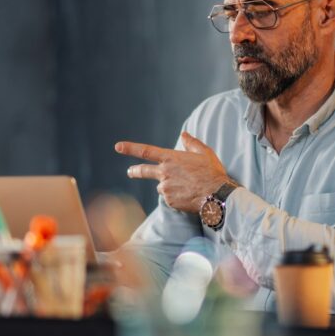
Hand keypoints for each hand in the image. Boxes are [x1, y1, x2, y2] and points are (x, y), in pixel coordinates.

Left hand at [115, 132, 230, 212]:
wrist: (216, 195)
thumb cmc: (212, 172)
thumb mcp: (204, 153)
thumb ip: (192, 143)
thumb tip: (184, 134)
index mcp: (171, 158)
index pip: (146, 151)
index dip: (130, 148)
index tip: (118, 146)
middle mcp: (164, 173)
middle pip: (143, 171)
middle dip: (134, 171)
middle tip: (130, 171)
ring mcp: (165, 188)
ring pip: (162, 186)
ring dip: (169, 185)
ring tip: (187, 187)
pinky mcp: (170, 201)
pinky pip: (170, 198)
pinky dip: (176, 196)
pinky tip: (189, 195)